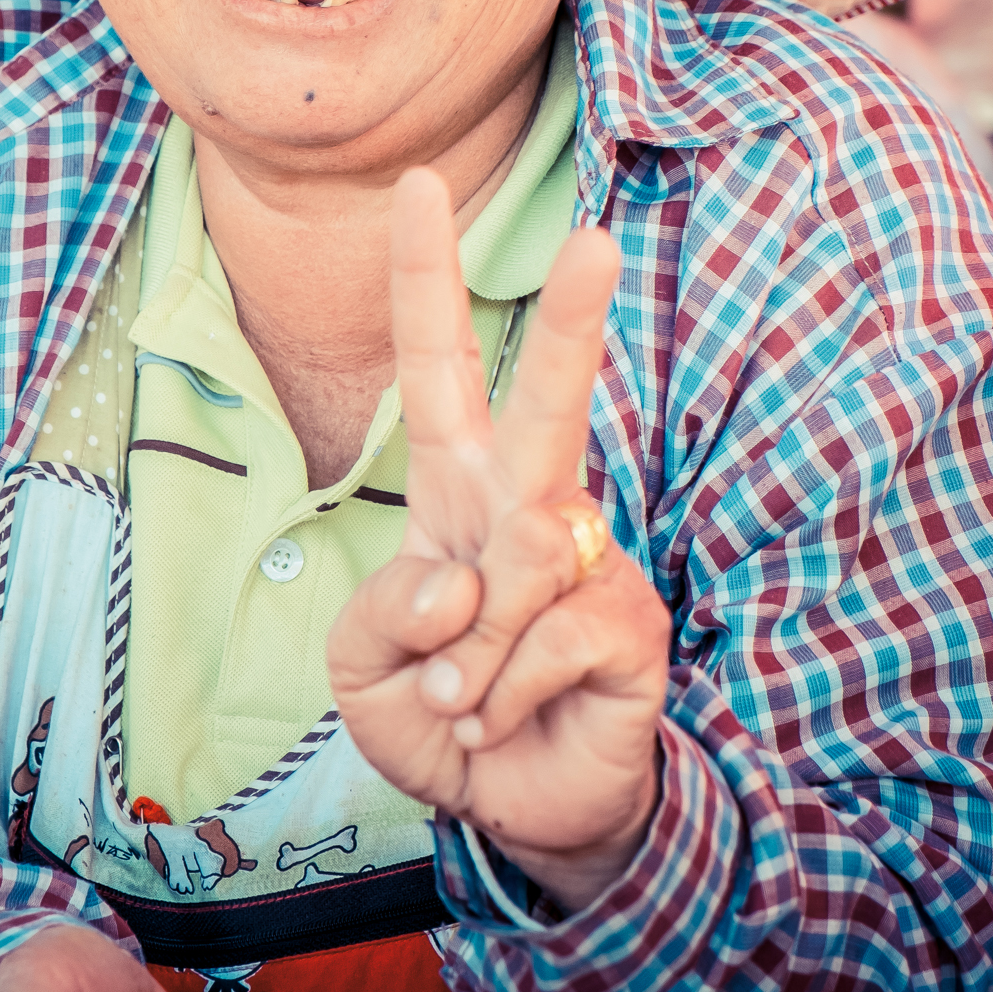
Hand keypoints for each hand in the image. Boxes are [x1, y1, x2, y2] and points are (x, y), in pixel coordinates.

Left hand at [328, 169, 670, 913]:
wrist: (511, 807)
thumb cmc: (436, 706)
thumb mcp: (363, 663)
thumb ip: (387, 611)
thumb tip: (465, 576)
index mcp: (456, 483)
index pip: (438, 363)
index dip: (425, 277)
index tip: (421, 184)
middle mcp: (528, 502)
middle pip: (550, 397)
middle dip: (577, 320)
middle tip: (598, 241)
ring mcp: (589, 561)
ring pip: (522, 560)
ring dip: (465, 653)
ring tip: (463, 702)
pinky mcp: (630, 626)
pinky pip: (545, 642)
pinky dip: (497, 698)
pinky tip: (502, 721)